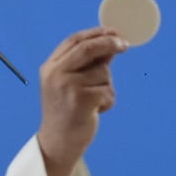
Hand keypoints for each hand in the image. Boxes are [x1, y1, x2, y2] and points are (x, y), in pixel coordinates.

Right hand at [36, 27, 126, 175]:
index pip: (74, 41)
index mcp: (50, 67)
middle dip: (110, 44)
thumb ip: (87, 64)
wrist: (58, 143)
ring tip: (93, 103)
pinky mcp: (81, 101)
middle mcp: (56, 74)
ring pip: (103, 73)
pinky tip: (95, 112)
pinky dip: (108, 101)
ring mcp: (67, 87)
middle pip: (89, 49)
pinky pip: (107, 91)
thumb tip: (110, 45)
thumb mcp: (70, 84)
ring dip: (106, 87)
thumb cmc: (67, 112)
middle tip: (125, 45)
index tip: (114, 32)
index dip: (96, 33)